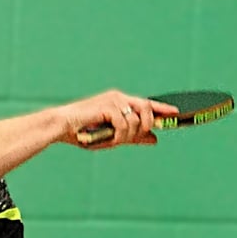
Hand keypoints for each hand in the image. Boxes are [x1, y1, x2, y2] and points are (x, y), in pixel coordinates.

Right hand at [58, 90, 178, 147]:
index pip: (146, 103)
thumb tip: (155, 139)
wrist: (61, 127)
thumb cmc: (83, 133)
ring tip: (114, 140)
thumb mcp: (112, 137)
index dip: (161, 108)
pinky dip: (119, 135)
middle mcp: (119, 97)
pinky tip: (109, 139)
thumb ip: (134, 137)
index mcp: (119, 101)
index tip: (175, 113)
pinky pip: (124, 123)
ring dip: (129, 135)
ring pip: (136, 119)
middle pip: (146, 108)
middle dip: (145, 126)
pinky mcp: (108, 105)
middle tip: (140, 137)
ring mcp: (113, 100)